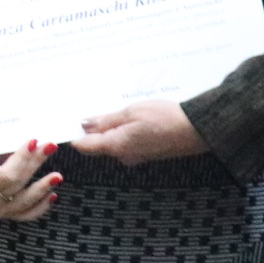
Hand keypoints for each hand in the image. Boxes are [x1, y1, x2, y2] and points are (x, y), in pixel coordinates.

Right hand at [0, 139, 61, 220]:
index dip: (21, 158)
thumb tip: (26, 140)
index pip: (5, 174)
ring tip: (57, 176)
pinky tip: (53, 194)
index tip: (33, 141)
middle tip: (50, 146)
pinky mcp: (8, 216)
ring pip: (26, 201)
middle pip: (18, 183)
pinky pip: (27, 214)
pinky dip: (41, 206)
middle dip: (35, 163)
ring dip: (43, 187)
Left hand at [70, 99, 204, 165]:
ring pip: (116, 140)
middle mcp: (124, 155)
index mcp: (116, 146)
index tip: (65, 122)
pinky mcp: (148, 151)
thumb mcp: (132, 112)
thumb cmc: (166, 119)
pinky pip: (129, 140)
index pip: (85, 145)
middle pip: (100, 142)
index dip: (73, 134)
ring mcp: (137, 155)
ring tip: (117, 107)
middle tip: (91, 106)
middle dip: (94, 127)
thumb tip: (85, 125)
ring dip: (113, 125)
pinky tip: (135, 116)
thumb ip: (106, 120)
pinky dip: (127, 128)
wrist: (198, 129)